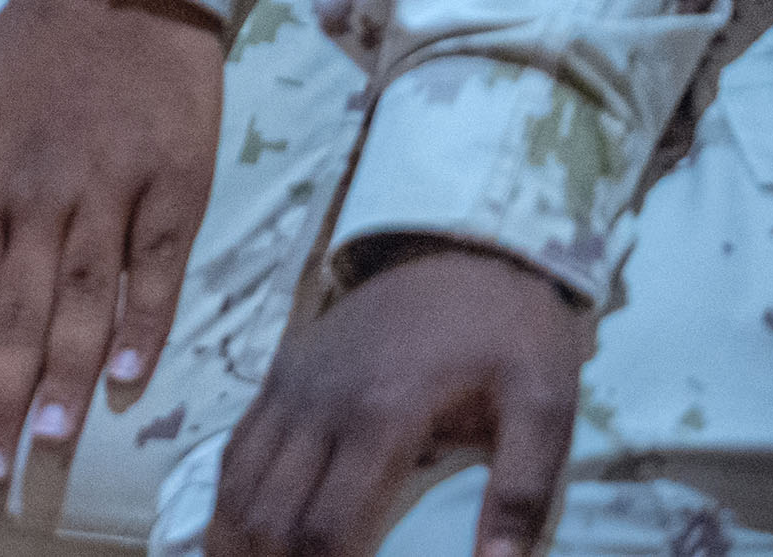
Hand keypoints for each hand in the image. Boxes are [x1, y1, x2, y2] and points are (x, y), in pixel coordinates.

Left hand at [0, 0, 225, 478]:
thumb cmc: (27, 59)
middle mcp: (41, 195)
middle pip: (19, 314)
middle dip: (1, 396)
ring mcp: (111, 192)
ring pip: (83, 300)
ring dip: (67, 376)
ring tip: (52, 443)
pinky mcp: (175, 184)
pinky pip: (158, 266)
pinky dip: (144, 321)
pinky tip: (130, 376)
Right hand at [206, 243, 587, 556]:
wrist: (462, 244)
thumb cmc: (511, 330)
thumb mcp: (545, 405)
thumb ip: (524, 491)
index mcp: (383, 416)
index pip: (327, 525)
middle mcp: (321, 404)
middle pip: (269, 512)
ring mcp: (293, 385)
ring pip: (239, 479)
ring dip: (233, 539)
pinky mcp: (284, 372)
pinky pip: (239, 443)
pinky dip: (226, 495)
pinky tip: (229, 529)